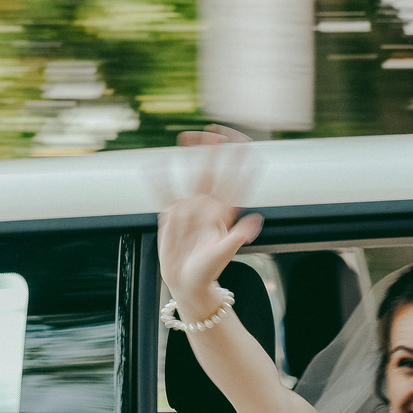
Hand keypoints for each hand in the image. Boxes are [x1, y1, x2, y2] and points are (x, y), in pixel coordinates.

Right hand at [148, 126, 261, 309]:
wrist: (188, 283)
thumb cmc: (207, 272)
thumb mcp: (223, 254)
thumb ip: (237, 236)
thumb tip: (256, 221)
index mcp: (224, 213)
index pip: (236, 181)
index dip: (240, 162)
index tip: (243, 143)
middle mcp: (209, 206)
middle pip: (214, 170)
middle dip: (216, 149)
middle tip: (217, 129)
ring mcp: (191, 208)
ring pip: (192, 175)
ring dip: (191, 155)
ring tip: (188, 136)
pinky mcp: (172, 215)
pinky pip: (165, 191)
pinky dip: (160, 178)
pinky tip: (156, 164)